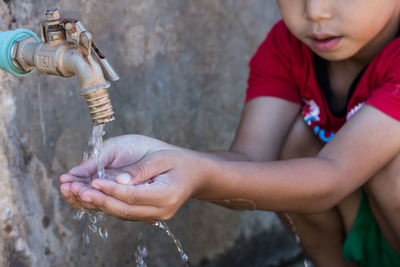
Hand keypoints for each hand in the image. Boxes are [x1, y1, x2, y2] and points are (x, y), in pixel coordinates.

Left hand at [60, 135, 206, 221]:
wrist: (194, 174)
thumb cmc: (178, 161)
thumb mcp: (162, 157)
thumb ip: (141, 170)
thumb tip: (118, 181)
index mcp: (167, 195)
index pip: (133, 196)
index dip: (111, 190)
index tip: (92, 180)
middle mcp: (160, 211)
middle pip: (123, 210)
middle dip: (97, 200)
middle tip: (74, 190)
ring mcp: (153, 215)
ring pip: (120, 213)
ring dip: (95, 203)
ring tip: (72, 192)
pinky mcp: (145, 214)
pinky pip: (121, 211)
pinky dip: (103, 203)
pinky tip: (85, 194)